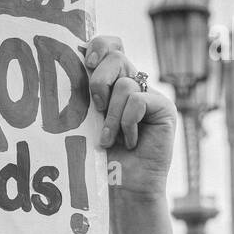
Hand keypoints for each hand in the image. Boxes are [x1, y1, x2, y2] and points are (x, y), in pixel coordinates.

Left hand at [85, 35, 177, 200]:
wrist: (120, 188)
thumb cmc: (96, 158)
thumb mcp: (82, 120)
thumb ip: (82, 93)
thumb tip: (68, 60)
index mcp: (110, 82)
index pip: (108, 45)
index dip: (98, 46)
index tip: (85, 62)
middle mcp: (132, 84)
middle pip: (116, 55)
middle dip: (99, 80)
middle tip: (95, 107)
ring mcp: (150, 95)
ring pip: (125, 84)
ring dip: (111, 116)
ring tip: (108, 139)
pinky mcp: (165, 109)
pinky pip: (139, 101)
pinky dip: (127, 124)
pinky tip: (128, 142)